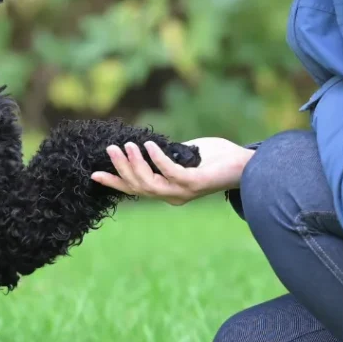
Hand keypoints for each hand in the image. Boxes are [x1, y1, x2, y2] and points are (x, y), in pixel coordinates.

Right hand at [90, 137, 254, 205]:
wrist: (248, 165)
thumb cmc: (218, 158)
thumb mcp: (186, 154)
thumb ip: (168, 154)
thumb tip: (149, 145)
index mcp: (169, 191)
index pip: (136, 189)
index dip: (115, 182)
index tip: (94, 173)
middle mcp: (173, 196)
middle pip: (138, 186)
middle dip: (121, 168)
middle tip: (110, 149)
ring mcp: (183, 191)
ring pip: (150, 183)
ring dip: (135, 164)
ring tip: (125, 146)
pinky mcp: (195, 183)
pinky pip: (170, 172)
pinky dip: (157, 159)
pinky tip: (149, 145)